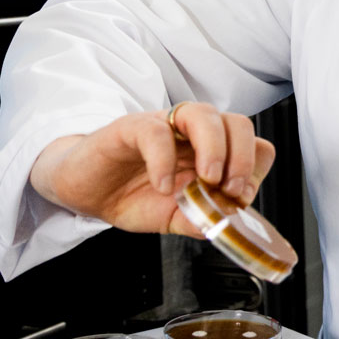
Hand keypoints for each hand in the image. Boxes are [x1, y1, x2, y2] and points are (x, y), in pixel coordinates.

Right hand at [28, 103, 274, 235]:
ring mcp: (164, 127)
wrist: (84, 192)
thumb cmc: (130, 196)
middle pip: (237, 123)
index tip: (242, 196)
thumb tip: (225, 223)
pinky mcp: (131, 128)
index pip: (253, 143)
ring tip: (206, 180)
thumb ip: (199, 220)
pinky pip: (155, 131)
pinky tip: (162, 185)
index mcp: (211, 153)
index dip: (254, 168)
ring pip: (203, 114)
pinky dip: (164, 159)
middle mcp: (192, 135)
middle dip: (242, 156)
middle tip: (230, 188)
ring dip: (214, 148)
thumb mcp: (173, 218)